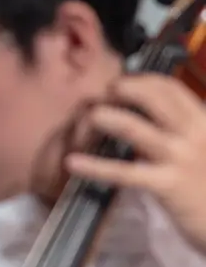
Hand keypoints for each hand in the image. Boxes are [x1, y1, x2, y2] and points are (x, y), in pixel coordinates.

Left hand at [64, 73, 205, 248]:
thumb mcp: (204, 148)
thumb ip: (183, 129)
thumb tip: (147, 112)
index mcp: (203, 122)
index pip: (171, 88)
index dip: (143, 80)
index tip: (123, 81)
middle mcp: (192, 135)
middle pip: (152, 99)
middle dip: (124, 89)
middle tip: (105, 93)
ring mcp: (178, 159)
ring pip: (134, 129)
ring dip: (108, 118)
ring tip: (91, 116)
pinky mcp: (165, 186)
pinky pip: (124, 173)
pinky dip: (95, 166)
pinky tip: (73, 162)